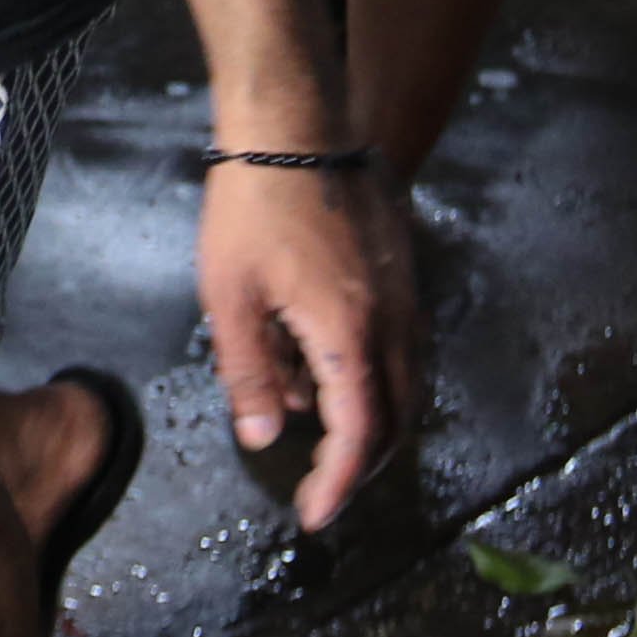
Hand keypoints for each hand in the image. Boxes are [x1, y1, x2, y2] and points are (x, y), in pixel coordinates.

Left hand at [198, 149, 421, 531]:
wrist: (293, 120)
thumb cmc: (252, 205)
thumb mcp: (230, 298)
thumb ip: (250, 375)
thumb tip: (265, 437)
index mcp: (349, 336)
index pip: (358, 436)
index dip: (337, 485)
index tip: (313, 516)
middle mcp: (392, 321)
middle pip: (395, 420)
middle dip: (359, 465)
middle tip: (319, 487)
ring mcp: (405, 292)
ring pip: (406, 383)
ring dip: (370, 420)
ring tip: (316, 430)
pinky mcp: (402, 268)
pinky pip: (400, 343)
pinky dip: (372, 375)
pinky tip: (322, 365)